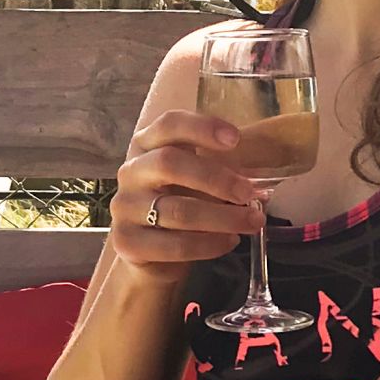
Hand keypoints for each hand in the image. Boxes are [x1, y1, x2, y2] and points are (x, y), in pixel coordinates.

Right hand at [110, 109, 263, 272]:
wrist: (149, 253)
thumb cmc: (178, 205)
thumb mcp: (192, 179)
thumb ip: (214, 168)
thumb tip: (254, 176)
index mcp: (147, 146)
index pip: (169, 125)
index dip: (201, 127)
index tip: (235, 138)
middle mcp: (131, 172)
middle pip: (169, 163)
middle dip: (216, 178)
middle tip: (248, 193)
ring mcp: (125, 208)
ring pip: (178, 211)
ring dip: (223, 218)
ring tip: (252, 222)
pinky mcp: (127, 242)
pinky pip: (176, 245)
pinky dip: (209, 244)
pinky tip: (230, 242)